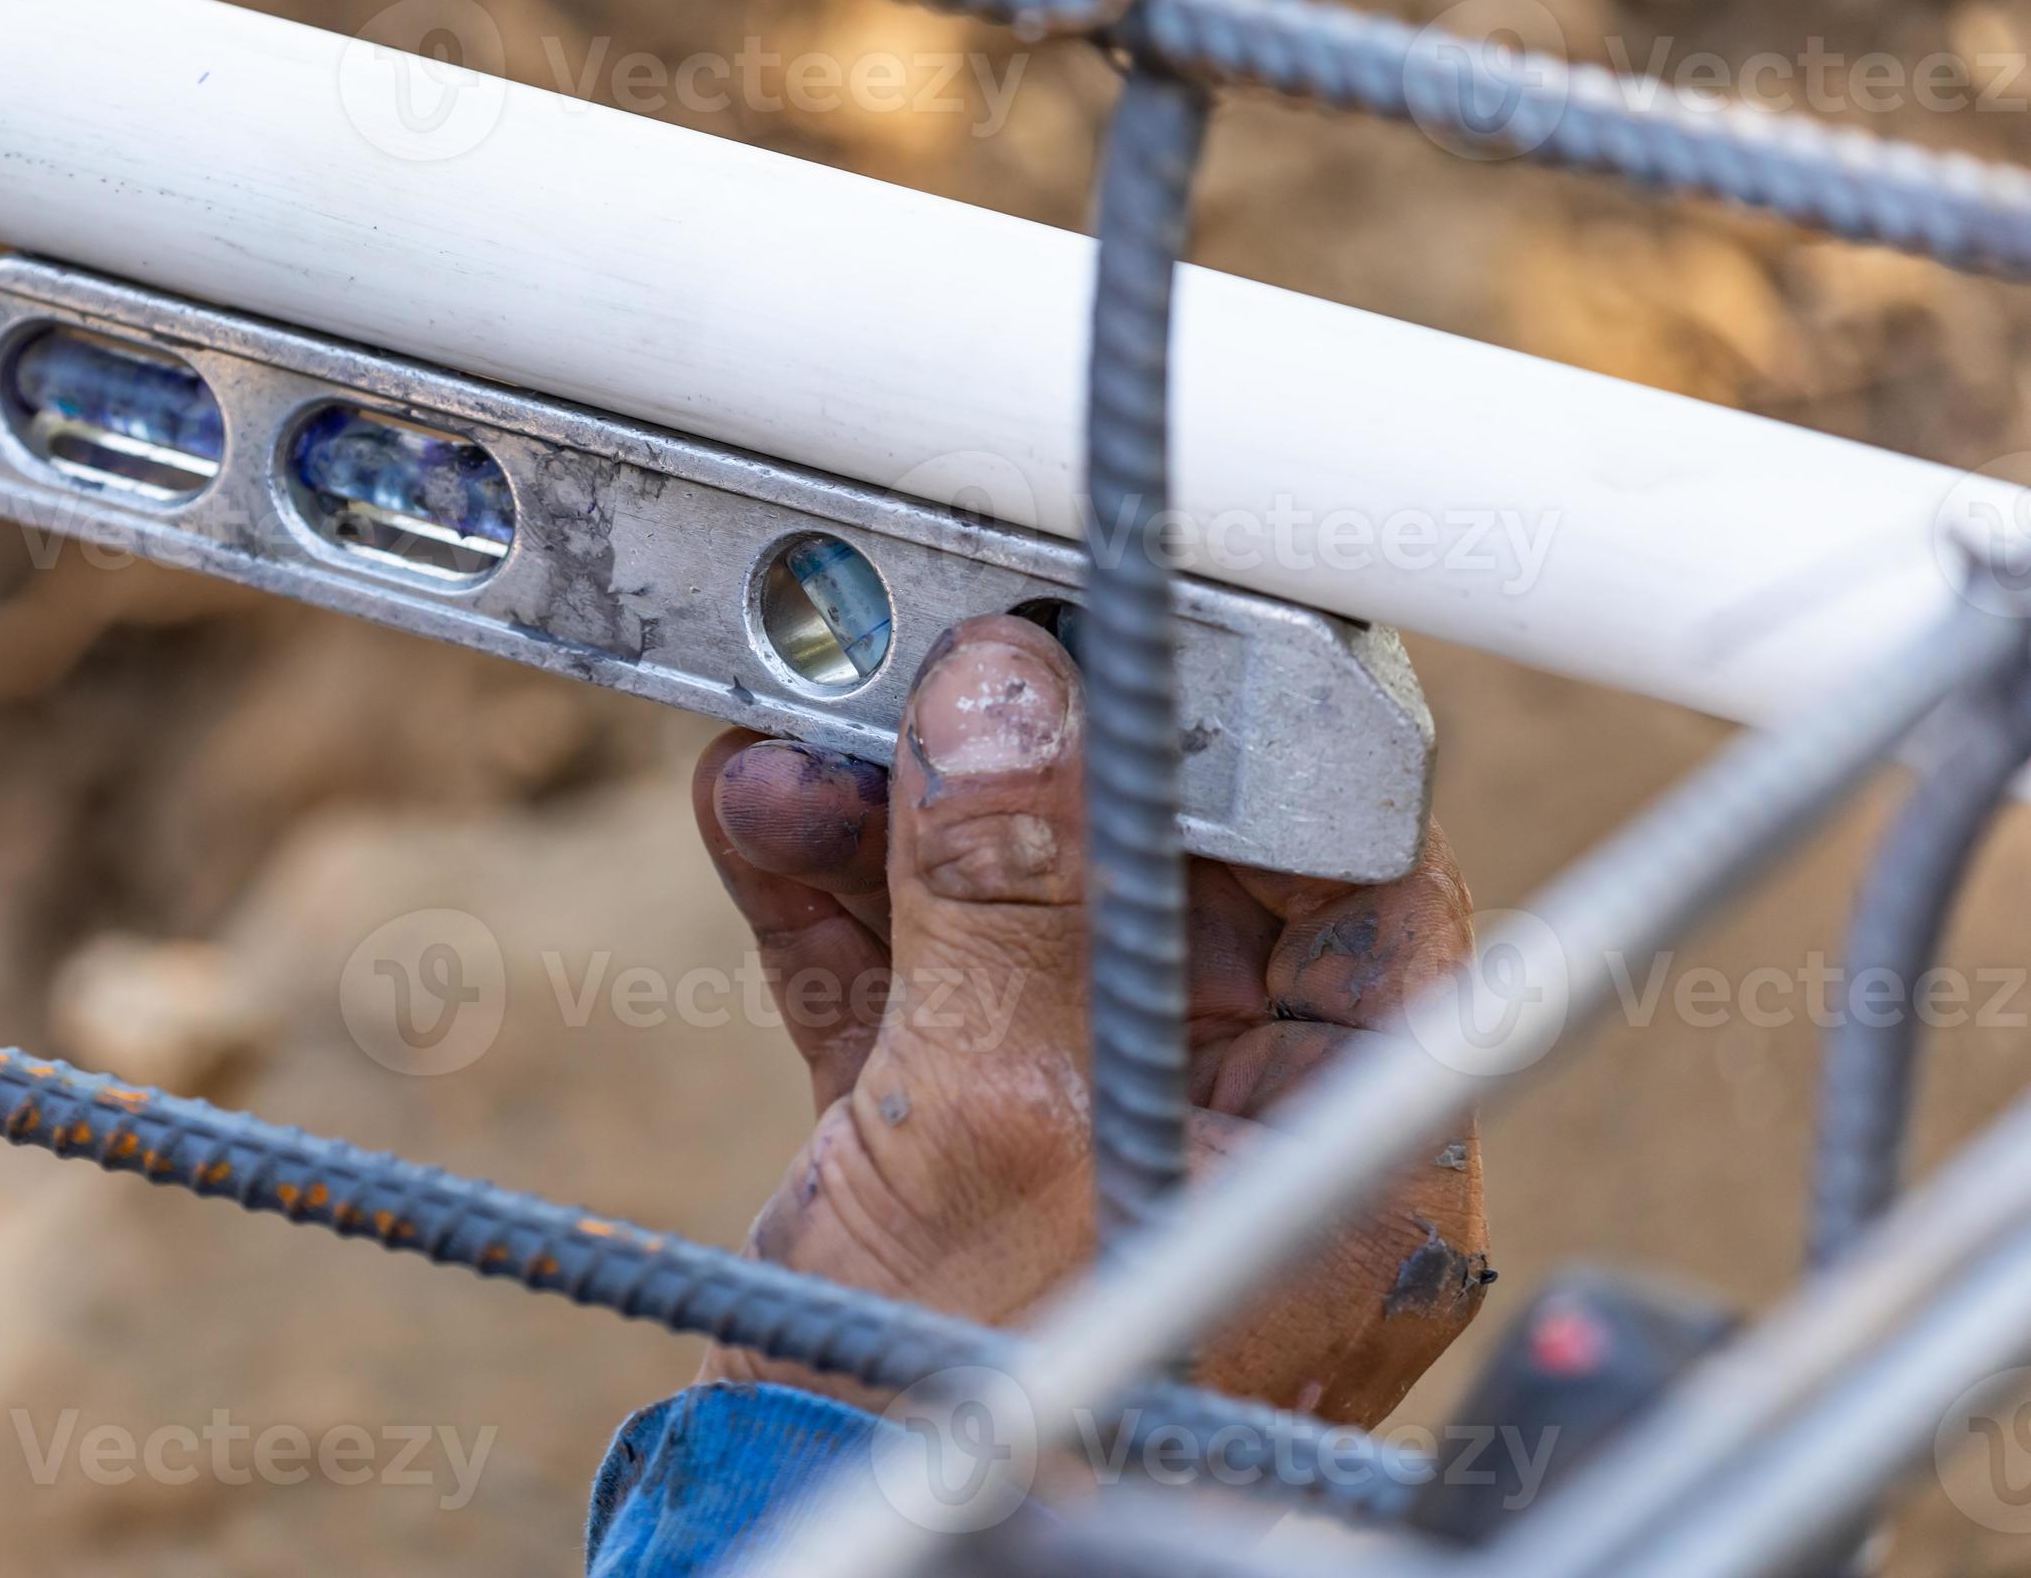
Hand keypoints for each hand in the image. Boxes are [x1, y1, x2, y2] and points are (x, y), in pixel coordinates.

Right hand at [691, 612, 1488, 1427]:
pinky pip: (909, 989)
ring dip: (900, 812)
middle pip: (1162, 877)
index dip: (1257, 744)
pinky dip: (831, 899)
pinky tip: (763, 807)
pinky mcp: (959, 1161)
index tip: (1148, 633)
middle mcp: (1234, 1138)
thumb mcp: (990, 1131)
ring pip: (1017, 919)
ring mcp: (1092, 1143)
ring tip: (810, 719)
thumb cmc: (975, 1426)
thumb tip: (1000, 695)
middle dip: (1029, 758)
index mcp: (1341, 1157)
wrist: (806, 1565)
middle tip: (943, 645)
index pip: (1353, 886)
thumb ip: (1005, 899)